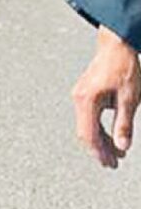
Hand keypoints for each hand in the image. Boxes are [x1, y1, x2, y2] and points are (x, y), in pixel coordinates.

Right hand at [73, 28, 140, 167]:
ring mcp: (80, 95)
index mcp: (87, 100)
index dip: (100, 153)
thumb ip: (124, 124)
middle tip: (114, 164)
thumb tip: (122, 147)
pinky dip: (99, 129)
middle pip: (86, 133)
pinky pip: (89, 117)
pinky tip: (111, 136)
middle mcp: (79, 99)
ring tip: (116, 153)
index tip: (111, 164)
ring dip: (101, 141)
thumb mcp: (129, 98)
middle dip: (100, 150)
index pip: (89, 135)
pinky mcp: (85, 93)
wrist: (117, 44)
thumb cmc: (123, 67)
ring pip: (87, 126)